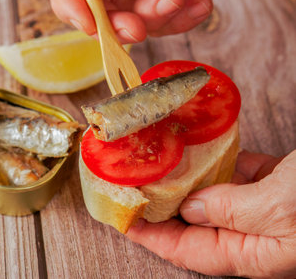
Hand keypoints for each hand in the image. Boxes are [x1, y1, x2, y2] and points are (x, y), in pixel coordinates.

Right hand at [46, 0, 241, 42]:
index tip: (88, 23)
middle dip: (120, 24)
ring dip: (158, 18)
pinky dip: (184, 20)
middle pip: (100, 12)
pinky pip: (167, 24)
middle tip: (136, 28)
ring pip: (134, 23)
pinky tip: (200, 5)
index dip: (71, 7)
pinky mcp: (169, 2)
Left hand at [126, 150, 295, 277]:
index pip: (185, 249)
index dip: (149, 235)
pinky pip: (239, 175)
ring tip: (161, 163)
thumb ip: (231, 209)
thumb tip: (190, 207)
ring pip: (215, 197)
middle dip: (162, 204)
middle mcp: (255, 234)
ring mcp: (266, 208)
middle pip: (194, 223)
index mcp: (253, 252)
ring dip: (189, 179)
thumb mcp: (277, 208)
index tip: (122, 217)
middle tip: (134, 184)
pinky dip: (220, 162)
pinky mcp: (278, 184)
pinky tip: (205, 149)